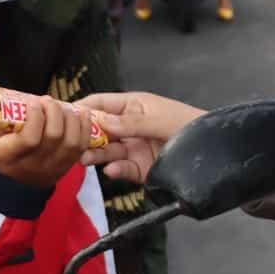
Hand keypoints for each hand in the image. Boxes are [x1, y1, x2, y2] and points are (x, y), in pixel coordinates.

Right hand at [0, 95, 93, 188]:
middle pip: (54, 137)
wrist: (6, 182)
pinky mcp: (65, 167)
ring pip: (72, 142)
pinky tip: (81, 113)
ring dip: (71, 118)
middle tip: (47, 100)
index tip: (33, 102)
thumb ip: (2, 121)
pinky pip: (82, 147)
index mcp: (7, 157)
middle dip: (54, 112)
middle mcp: (33, 166)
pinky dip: (85, 128)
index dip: (36, 117)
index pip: (30, 138)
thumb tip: (19, 101)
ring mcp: (52, 168)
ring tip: (63, 106)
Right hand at [76, 91, 205, 182]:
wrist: (213, 150)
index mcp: (132, 106)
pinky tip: (112, 170)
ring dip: (94, 155)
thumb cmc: (188, 124)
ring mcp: (133, 147)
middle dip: (84, 136)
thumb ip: (131, 122)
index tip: (61, 116)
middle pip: (98, 130)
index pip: (100, 103)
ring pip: (106, 151)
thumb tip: (100, 121)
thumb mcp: (160, 120)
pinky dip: (115, 170)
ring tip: (84, 159)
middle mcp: (129, 126)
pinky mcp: (140, 168)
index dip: (81, 108)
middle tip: (69, 144)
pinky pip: (122, 169)